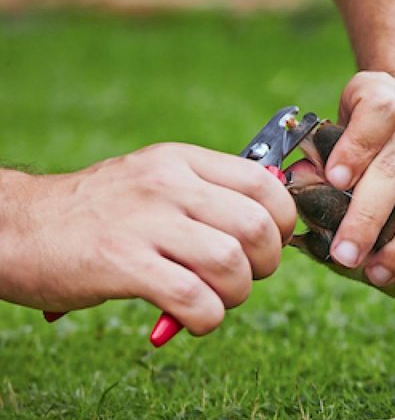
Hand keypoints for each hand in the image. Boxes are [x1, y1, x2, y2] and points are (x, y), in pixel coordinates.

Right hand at [0, 144, 295, 334]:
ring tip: (214, 300)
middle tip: (242, 277)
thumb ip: (208, 194)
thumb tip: (272, 223)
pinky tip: (191, 319)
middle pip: (257, 226)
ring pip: (231, 262)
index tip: (268, 243)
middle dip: (265, 263)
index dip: (282, 222)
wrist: (16, 228)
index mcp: (180, 161)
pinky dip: (207, 318)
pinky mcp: (121, 263)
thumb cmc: (98, 214)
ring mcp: (143, 222)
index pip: (264, 183)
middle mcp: (166, 184)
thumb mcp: (154, 181)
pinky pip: (194, 297)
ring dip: (236, 294)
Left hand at [322, 71, 394, 299]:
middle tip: (345, 254)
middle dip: (370, 217)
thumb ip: (327, 148)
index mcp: (387, 93)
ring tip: (378, 275)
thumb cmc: (378, 121)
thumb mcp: (348, 115)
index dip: (357, 147)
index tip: (334, 180)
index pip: (378, 113)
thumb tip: (300, 185)